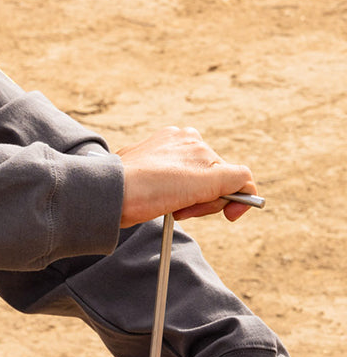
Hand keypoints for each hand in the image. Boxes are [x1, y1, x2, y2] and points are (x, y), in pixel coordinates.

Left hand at [116, 127, 257, 227]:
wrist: (110, 195)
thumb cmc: (153, 188)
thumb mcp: (206, 181)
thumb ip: (237, 179)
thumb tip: (246, 187)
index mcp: (193, 138)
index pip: (231, 174)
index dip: (232, 199)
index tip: (230, 217)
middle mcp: (177, 142)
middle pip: (211, 180)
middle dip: (204, 200)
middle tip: (184, 210)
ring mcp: (158, 154)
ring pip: (191, 186)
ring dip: (188, 202)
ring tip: (169, 207)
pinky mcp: (141, 167)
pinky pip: (169, 188)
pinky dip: (170, 200)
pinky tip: (157, 203)